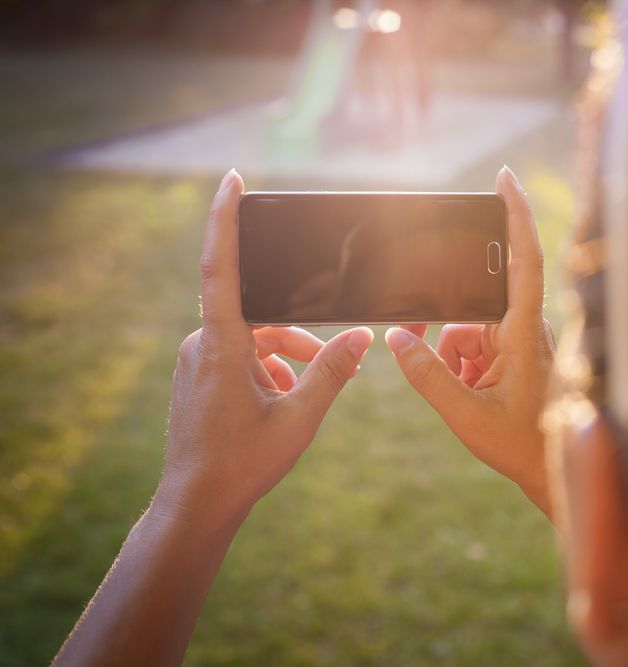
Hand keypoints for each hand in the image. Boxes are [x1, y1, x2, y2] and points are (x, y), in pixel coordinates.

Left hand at [154, 170, 373, 527]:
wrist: (196, 504)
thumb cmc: (243, 462)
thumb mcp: (300, 416)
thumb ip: (333, 371)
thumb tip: (362, 337)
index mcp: (221, 344)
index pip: (219, 266)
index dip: (224, 219)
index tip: (231, 179)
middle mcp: (201, 344)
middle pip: (259, 316)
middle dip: (297, 334)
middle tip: (330, 359)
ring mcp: (195, 361)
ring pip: (252, 339)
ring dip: (286, 357)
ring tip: (311, 393)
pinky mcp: (196, 377)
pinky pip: (238, 356)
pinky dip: (268, 369)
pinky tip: (285, 401)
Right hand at [386, 166, 555, 516]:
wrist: (553, 474)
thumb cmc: (523, 445)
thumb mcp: (466, 414)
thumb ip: (428, 377)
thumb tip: (398, 340)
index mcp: (526, 333)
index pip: (525, 259)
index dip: (516, 214)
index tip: (504, 178)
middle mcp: (526, 329)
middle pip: (473, 306)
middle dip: (453, 337)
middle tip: (460, 374)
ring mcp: (519, 342)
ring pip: (468, 329)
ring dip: (456, 361)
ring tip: (470, 397)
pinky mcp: (513, 355)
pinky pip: (473, 345)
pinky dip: (461, 368)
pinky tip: (470, 396)